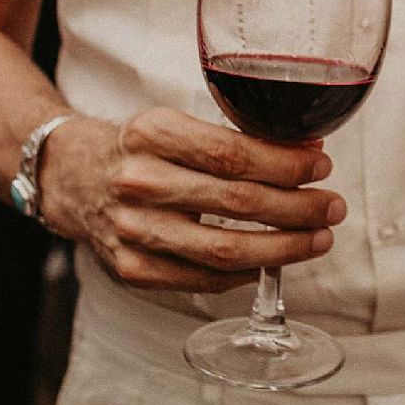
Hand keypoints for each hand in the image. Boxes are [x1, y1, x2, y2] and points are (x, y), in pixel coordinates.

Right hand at [37, 109, 344, 293]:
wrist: (72, 178)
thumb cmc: (139, 149)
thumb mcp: (175, 125)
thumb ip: (232, 138)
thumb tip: (306, 154)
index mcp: (150, 133)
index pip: (232, 153)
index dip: (285, 164)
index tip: (320, 167)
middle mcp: (137, 182)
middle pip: (236, 202)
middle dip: (298, 207)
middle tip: (332, 207)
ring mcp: (131, 230)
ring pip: (224, 249)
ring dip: (283, 247)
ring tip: (317, 238)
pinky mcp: (131, 268)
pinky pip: (202, 279)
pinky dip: (246, 273)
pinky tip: (271, 261)